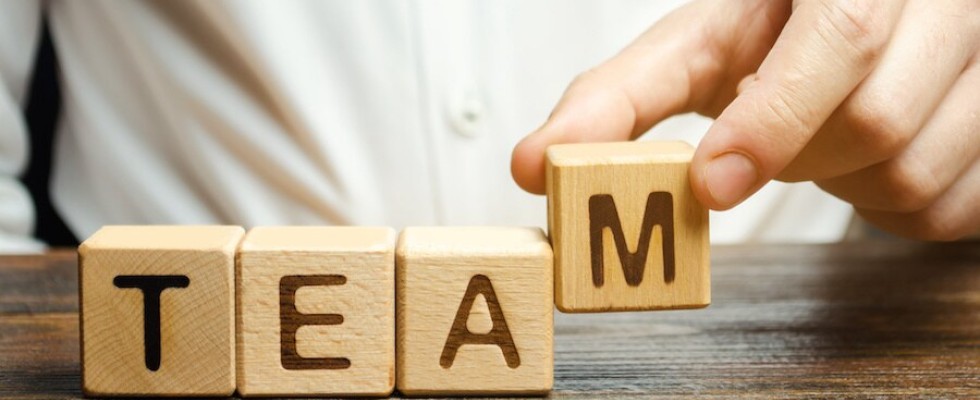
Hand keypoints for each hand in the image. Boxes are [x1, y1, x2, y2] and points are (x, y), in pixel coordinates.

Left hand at [511, 0, 979, 239]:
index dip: (774, 118)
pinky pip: (953, 211)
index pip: (837, 35)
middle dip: (799, 156)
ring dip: (845, 186)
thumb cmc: (774, 34)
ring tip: (821, 141)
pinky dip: (892, 211)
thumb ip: (619, 97)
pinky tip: (868, 162)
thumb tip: (532, 163)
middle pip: (875, 121)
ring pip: (917, 173)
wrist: (869, 23)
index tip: (710, 181)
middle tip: (762, 145)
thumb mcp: (696, 46)